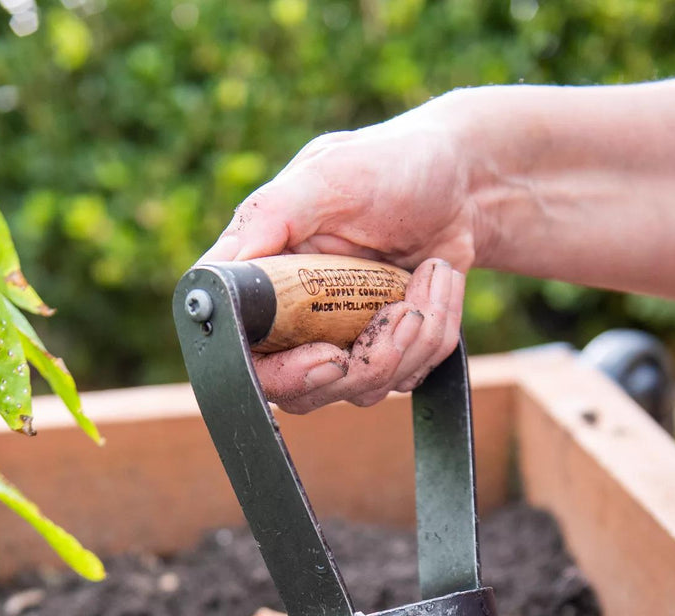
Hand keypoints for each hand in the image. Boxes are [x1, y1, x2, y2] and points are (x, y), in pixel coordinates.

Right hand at [200, 100, 473, 412]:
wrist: (463, 180)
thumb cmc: (389, 164)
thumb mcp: (327, 176)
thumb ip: (268, 218)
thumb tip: (211, 277)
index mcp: (263, 280)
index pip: (247, 357)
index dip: (283, 375)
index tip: (331, 358)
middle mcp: (295, 320)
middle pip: (306, 392)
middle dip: (368, 361)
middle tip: (403, 310)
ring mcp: (342, 342)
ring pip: (364, 390)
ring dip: (412, 338)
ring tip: (431, 275)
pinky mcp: (387, 352)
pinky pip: (409, 377)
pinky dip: (435, 331)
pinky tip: (438, 281)